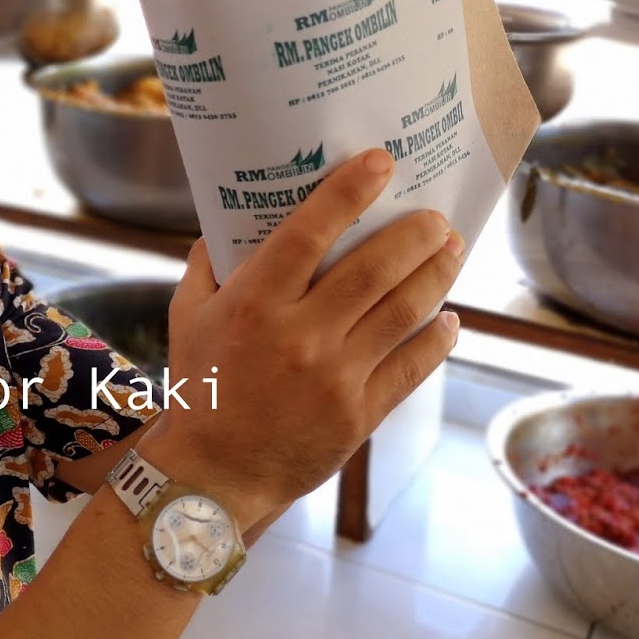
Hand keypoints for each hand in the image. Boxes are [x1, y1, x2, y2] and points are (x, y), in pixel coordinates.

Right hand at [141, 149, 462, 525]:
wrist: (213, 475)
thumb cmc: (200, 387)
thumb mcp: (186, 316)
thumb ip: (207, 265)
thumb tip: (227, 219)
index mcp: (255, 304)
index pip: (309, 234)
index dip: (347, 193)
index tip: (379, 163)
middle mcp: (300, 335)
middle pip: (373, 269)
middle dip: (414, 233)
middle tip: (434, 215)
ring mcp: (335, 376)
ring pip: (403, 311)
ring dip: (435, 273)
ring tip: (451, 249)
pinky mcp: (359, 414)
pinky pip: (412, 366)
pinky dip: (437, 337)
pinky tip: (449, 318)